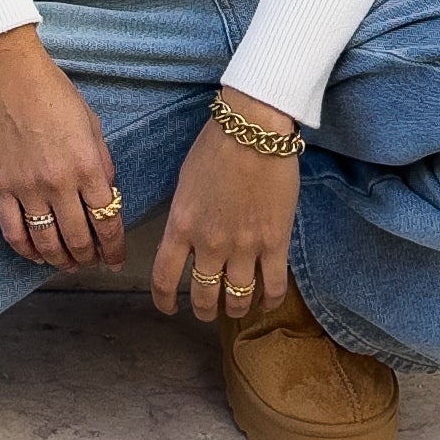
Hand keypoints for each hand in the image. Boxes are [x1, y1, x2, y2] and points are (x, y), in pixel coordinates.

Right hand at [0, 27, 127, 268]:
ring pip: (46, 242)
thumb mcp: (91, 122)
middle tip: (92, 264)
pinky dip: (25, 250)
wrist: (8, 69)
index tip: (117, 260)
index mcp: (87, 165)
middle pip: (78, 238)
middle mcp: (59, 183)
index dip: (114, 248)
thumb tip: (107, 196)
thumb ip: (102, 162)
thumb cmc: (53, 90)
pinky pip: (12, 231)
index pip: (107, 222)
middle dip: (89, 258)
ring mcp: (26, 187)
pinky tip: (35, 256)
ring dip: (59, 260)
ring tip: (66, 265)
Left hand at [151, 92, 298, 321]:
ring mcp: (244, 246)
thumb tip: (187, 241)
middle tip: (208, 309)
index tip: (170, 307)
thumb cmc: (216, 147)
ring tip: (237, 308)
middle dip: (204, 309)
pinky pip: (274, 286)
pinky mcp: (276, 243)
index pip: (164, 278)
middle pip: (204, 295)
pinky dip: (270, 302)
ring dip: (236, 309)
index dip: (165, 300)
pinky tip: (267, 302)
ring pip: (238, 299)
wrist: (254, 129)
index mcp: (181, 226)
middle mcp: (209, 243)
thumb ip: (184, 218)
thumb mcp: (185, 184)